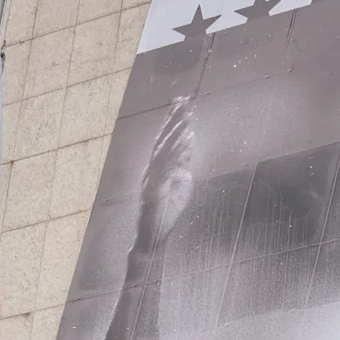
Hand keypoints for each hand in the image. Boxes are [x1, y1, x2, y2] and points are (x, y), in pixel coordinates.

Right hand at [137, 99, 196, 250]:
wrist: (152, 237)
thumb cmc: (165, 213)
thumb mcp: (180, 186)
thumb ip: (182, 168)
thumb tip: (188, 149)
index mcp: (156, 167)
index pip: (164, 140)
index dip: (172, 121)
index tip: (182, 103)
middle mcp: (151, 169)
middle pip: (162, 140)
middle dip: (173, 120)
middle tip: (184, 102)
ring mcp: (151, 179)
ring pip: (163, 151)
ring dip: (175, 133)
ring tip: (187, 118)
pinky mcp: (154, 191)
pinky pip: (166, 169)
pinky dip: (177, 155)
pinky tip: (187, 143)